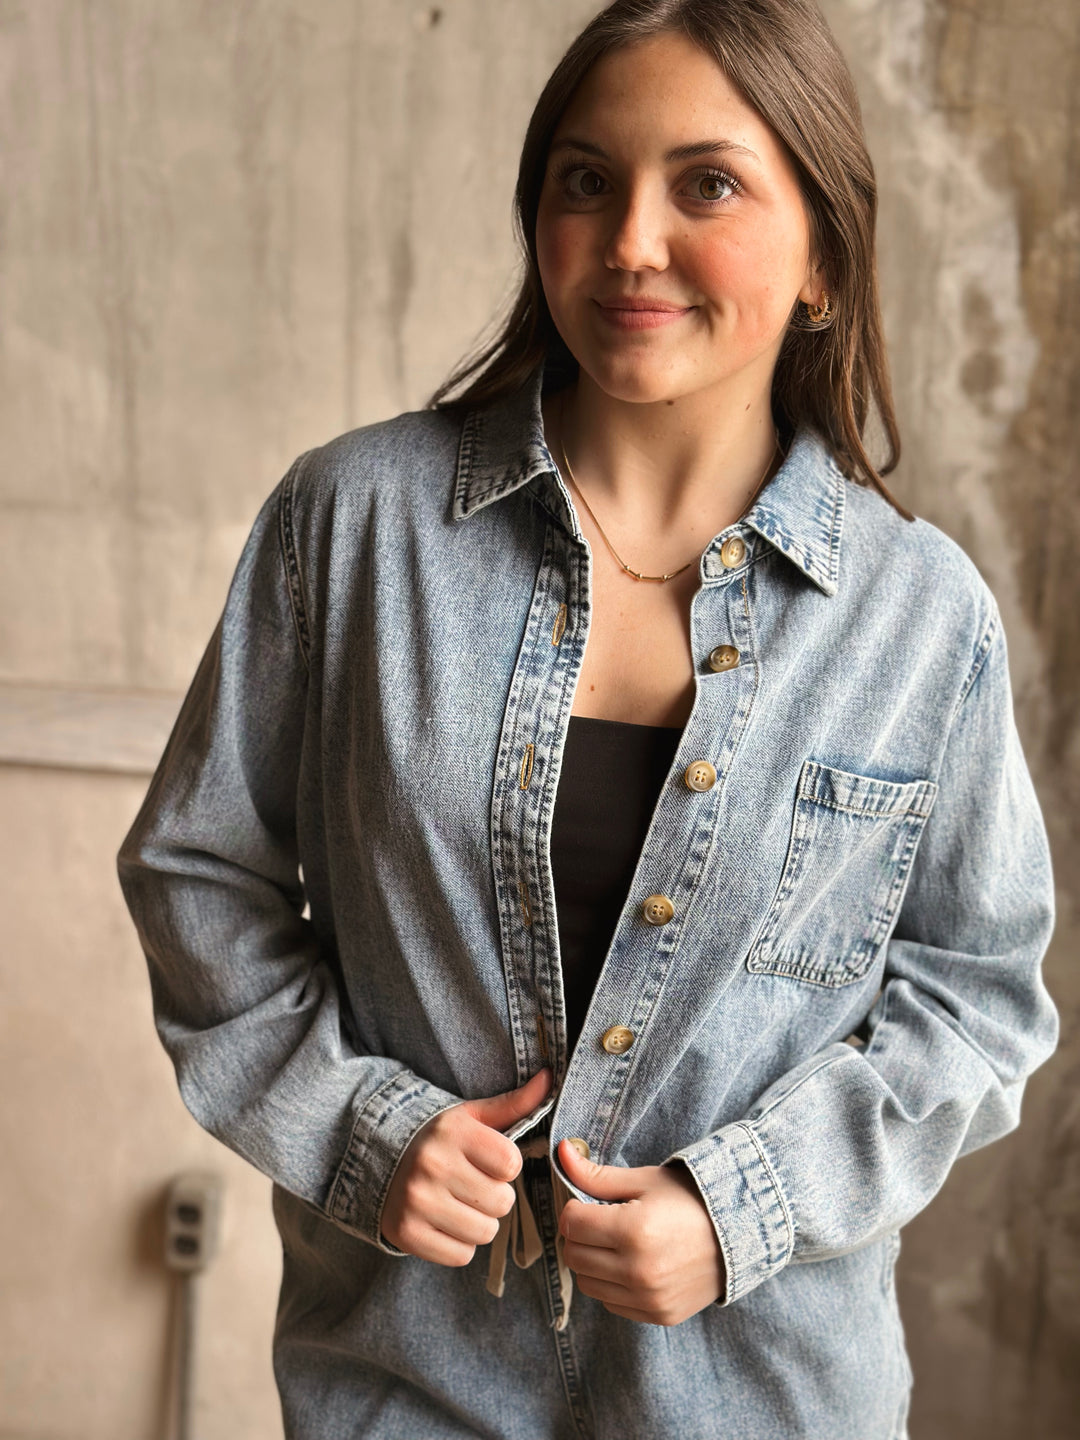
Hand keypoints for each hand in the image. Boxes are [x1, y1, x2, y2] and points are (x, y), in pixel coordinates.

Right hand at [380, 1067, 552, 1264]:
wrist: (379, 1158)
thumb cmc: (439, 1138)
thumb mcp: (472, 1116)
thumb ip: (514, 1103)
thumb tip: (549, 1078)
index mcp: (453, 1132)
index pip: (511, 1164)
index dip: (506, 1167)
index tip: (488, 1162)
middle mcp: (433, 1165)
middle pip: (502, 1202)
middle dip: (495, 1197)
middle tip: (473, 1186)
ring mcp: (417, 1201)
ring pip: (485, 1232)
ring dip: (480, 1223)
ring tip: (460, 1204)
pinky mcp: (406, 1233)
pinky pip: (461, 1255)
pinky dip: (459, 1244)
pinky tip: (445, 1222)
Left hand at [556, 1139, 725, 1325]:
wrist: (741, 1232)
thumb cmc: (690, 1199)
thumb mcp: (644, 1180)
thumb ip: (597, 1174)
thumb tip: (561, 1151)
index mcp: (633, 1230)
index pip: (571, 1224)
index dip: (574, 1209)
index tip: (589, 1204)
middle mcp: (638, 1271)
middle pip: (573, 1255)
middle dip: (580, 1235)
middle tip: (601, 1222)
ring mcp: (649, 1298)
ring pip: (588, 1283)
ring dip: (593, 1262)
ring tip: (617, 1243)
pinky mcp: (659, 1315)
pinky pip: (612, 1304)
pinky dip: (613, 1285)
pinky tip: (633, 1264)